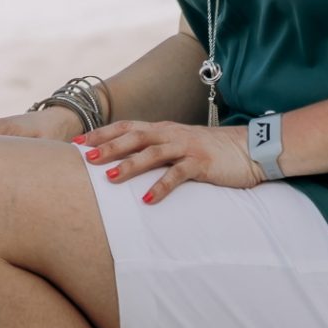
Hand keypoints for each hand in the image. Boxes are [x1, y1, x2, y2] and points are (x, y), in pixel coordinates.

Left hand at [75, 119, 263, 203]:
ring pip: (152, 154)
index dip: (102, 134)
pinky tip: (147, 200)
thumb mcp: (180, 144)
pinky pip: (177, 175)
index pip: (126, 127)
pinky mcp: (201, 163)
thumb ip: (157, 148)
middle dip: (107, 147)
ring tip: (109, 178)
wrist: (250, 149)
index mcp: (163, 129)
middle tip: (84, 158)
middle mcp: (171, 134)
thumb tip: (128, 160)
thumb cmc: (211, 150)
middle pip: (133, 137)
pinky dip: (161, 187)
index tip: (77, 143)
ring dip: (129, 165)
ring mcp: (186, 147)